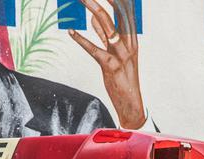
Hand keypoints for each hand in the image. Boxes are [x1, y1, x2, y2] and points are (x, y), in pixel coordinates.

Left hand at [69, 0, 145, 128]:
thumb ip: (105, 36)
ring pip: (108, 27)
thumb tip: (94, 18)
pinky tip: (72, 32)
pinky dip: (81, 40)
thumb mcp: (116, 53)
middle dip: (101, 2)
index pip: (127, 13)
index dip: (118, 1)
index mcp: (132, 40)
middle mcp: (129, 45)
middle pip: (117, 15)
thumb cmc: (123, 77)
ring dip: (93, 11)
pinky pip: (94, 49)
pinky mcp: (110, 67)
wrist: (131, 102)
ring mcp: (121, 55)